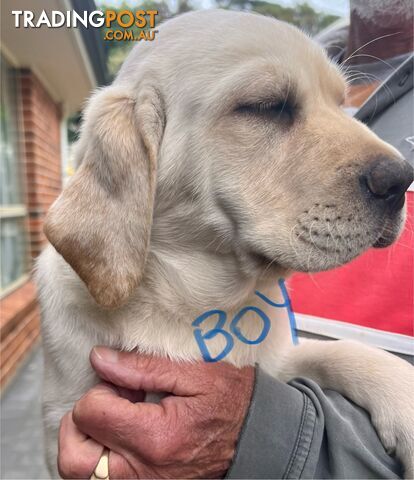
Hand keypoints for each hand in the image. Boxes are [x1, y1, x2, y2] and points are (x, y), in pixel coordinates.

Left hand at [58, 347, 254, 478]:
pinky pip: (102, 477)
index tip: (126, 384)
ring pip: (81, 473)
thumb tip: (99, 359)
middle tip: (112, 401)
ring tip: (120, 416)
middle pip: (72, 457)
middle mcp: (143, 472)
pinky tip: (127, 431)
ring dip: (88, 439)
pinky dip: (101, 454)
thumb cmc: (229, 400)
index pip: (90, 413)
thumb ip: (141, 367)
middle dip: (81, 421)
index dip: (102, 389)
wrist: (255, 437)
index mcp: (156, 437)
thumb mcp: (192, 373)